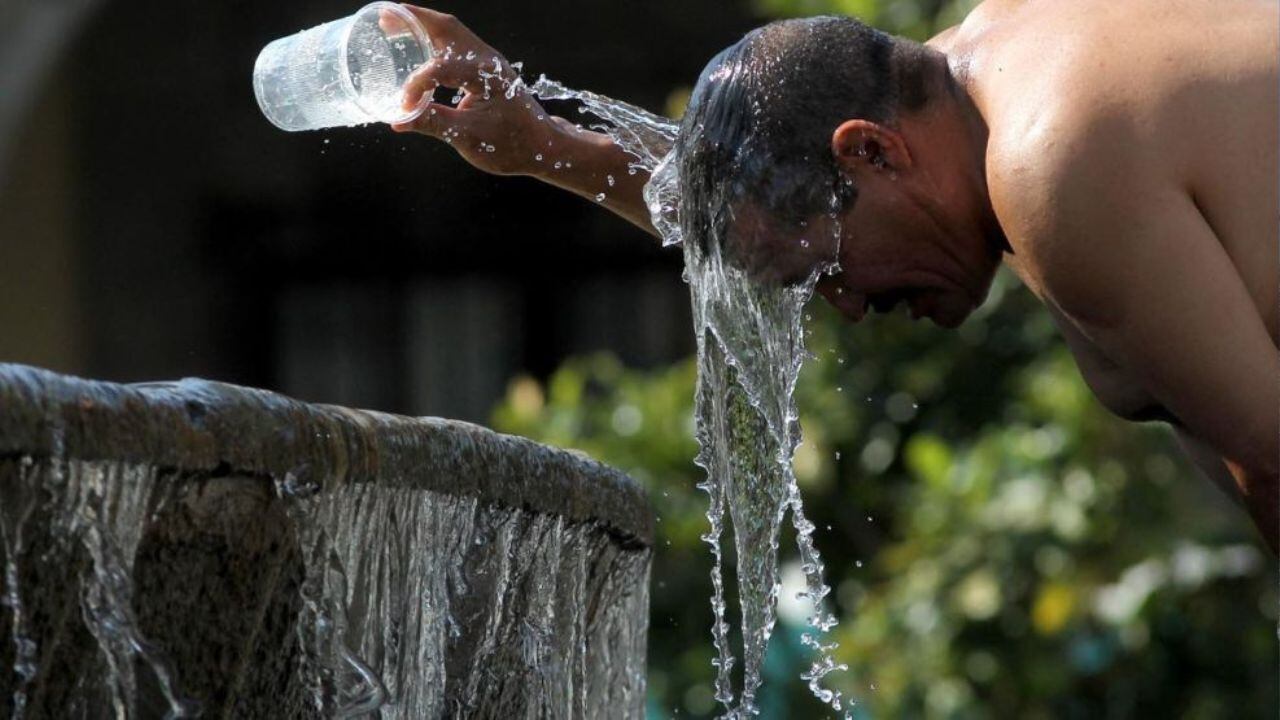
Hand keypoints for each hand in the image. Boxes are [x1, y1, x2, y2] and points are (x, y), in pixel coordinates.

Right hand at [389, 5, 557, 176]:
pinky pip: (457, 44)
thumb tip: (398, 121)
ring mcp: (489, 61)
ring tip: (394, 24)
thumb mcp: (469, 138)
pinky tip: (418, 46)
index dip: (416, 85)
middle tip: (384, 19)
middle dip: (414, 20)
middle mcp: (488, 60)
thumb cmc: (511, 144)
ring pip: (452, 32)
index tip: (404, 108)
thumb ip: (433, 124)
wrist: (543, 146)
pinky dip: (435, 39)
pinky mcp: (487, 69)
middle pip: (446, 27)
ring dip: (424, 25)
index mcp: (485, 75)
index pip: (440, 68)